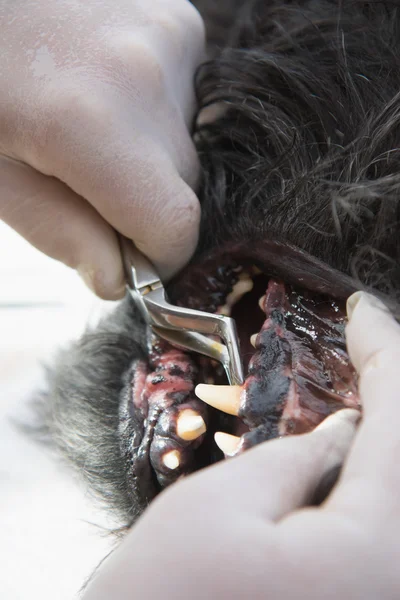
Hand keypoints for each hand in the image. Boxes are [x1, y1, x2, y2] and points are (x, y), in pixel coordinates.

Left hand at [0, 0, 204, 297]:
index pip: (175, 224)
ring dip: (148, 156)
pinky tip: (107, 92)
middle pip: (181, 185)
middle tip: (86, 180)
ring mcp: (168, 36)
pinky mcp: (179, 21)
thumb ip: (59, 234)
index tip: (134, 257)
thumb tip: (119, 278)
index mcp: (88, 123)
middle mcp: (144, 74)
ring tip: (88, 123)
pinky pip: (185, 100)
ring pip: (185, 143)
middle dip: (143, 203)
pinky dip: (153, 114)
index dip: (159, 256)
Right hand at [83, 291, 399, 598]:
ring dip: (382, 429)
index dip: (384, 350)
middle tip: (365, 343)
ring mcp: (382, 589)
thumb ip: (299, 456)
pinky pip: (385, 519)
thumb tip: (346, 429)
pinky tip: (349, 448)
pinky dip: (373, 472)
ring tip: (357, 385)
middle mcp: (397, 579)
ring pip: (397, 481)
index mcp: (379, 553)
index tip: (362, 308)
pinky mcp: (364, 596)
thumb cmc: (164, 599)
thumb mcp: (225, 504)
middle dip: (392, 386)